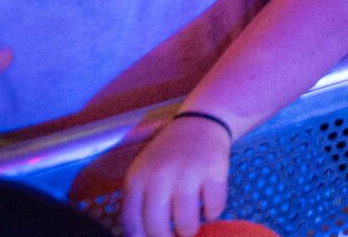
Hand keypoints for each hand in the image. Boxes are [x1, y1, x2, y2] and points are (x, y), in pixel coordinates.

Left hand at [121, 113, 231, 236]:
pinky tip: (208, 204)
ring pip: (187, 224)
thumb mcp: (144, 173)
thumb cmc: (168, 154)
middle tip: (175, 235)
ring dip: (190, 230)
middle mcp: (160, 177)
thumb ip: (139, 201)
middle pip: (158, 229)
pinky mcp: (215, 171)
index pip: (132, 224)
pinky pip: (214, 209)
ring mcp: (188, 174)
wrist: (200, 122)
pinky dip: (212, 213)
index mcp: (138, 179)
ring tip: (191, 223)